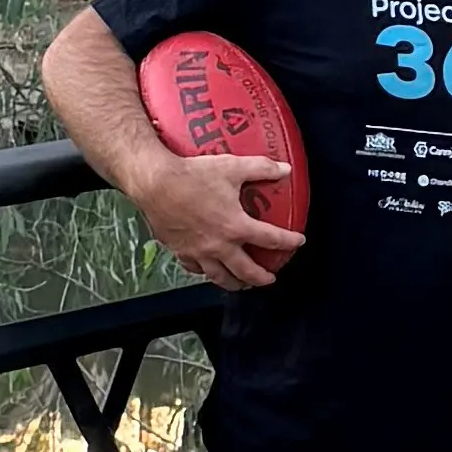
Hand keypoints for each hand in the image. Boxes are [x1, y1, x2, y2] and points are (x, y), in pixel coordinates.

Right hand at [130, 153, 305, 292]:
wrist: (154, 183)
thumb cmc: (192, 175)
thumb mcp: (233, 167)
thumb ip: (263, 168)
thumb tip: (286, 170)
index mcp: (236, 227)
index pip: (271, 240)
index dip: (288, 242)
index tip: (297, 242)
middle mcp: (218, 245)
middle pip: (245, 271)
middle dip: (261, 278)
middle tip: (270, 278)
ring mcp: (197, 251)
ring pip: (219, 276)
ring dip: (235, 283)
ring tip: (242, 284)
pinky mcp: (179, 250)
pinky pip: (195, 268)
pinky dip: (205, 272)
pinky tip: (209, 269)